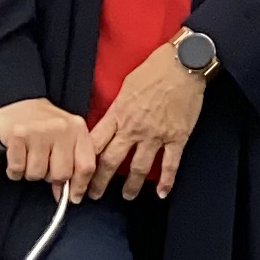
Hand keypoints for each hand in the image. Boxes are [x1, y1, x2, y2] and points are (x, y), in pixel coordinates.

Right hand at [0, 95, 96, 191]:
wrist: (15, 100)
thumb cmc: (42, 122)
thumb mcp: (65, 135)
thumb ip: (72, 162)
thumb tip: (70, 196)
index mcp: (78, 129)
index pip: (86, 166)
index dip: (80, 186)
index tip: (74, 197)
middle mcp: (61, 129)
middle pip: (61, 174)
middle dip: (51, 177)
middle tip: (44, 165)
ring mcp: (39, 131)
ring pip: (38, 174)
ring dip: (31, 173)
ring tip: (29, 157)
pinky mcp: (17, 135)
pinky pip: (18, 169)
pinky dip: (15, 170)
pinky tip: (17, 157)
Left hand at [83, 47, 206, 194]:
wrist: (182, 64)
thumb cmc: (155, 69)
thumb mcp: (126, 86)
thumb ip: (117, 107)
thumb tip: (110, 120)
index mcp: (119, 114)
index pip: (95, 144)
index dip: (83, 161)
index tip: (77, 173)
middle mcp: (134, 128)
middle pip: (111, 161)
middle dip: (100, 181)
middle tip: (93, 194)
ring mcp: (156, 135)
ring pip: (139, 168)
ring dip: (131, 186)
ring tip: (127, 195)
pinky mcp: (176, 137)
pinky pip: (170, 164)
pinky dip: (166, 181)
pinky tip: (162, 193)